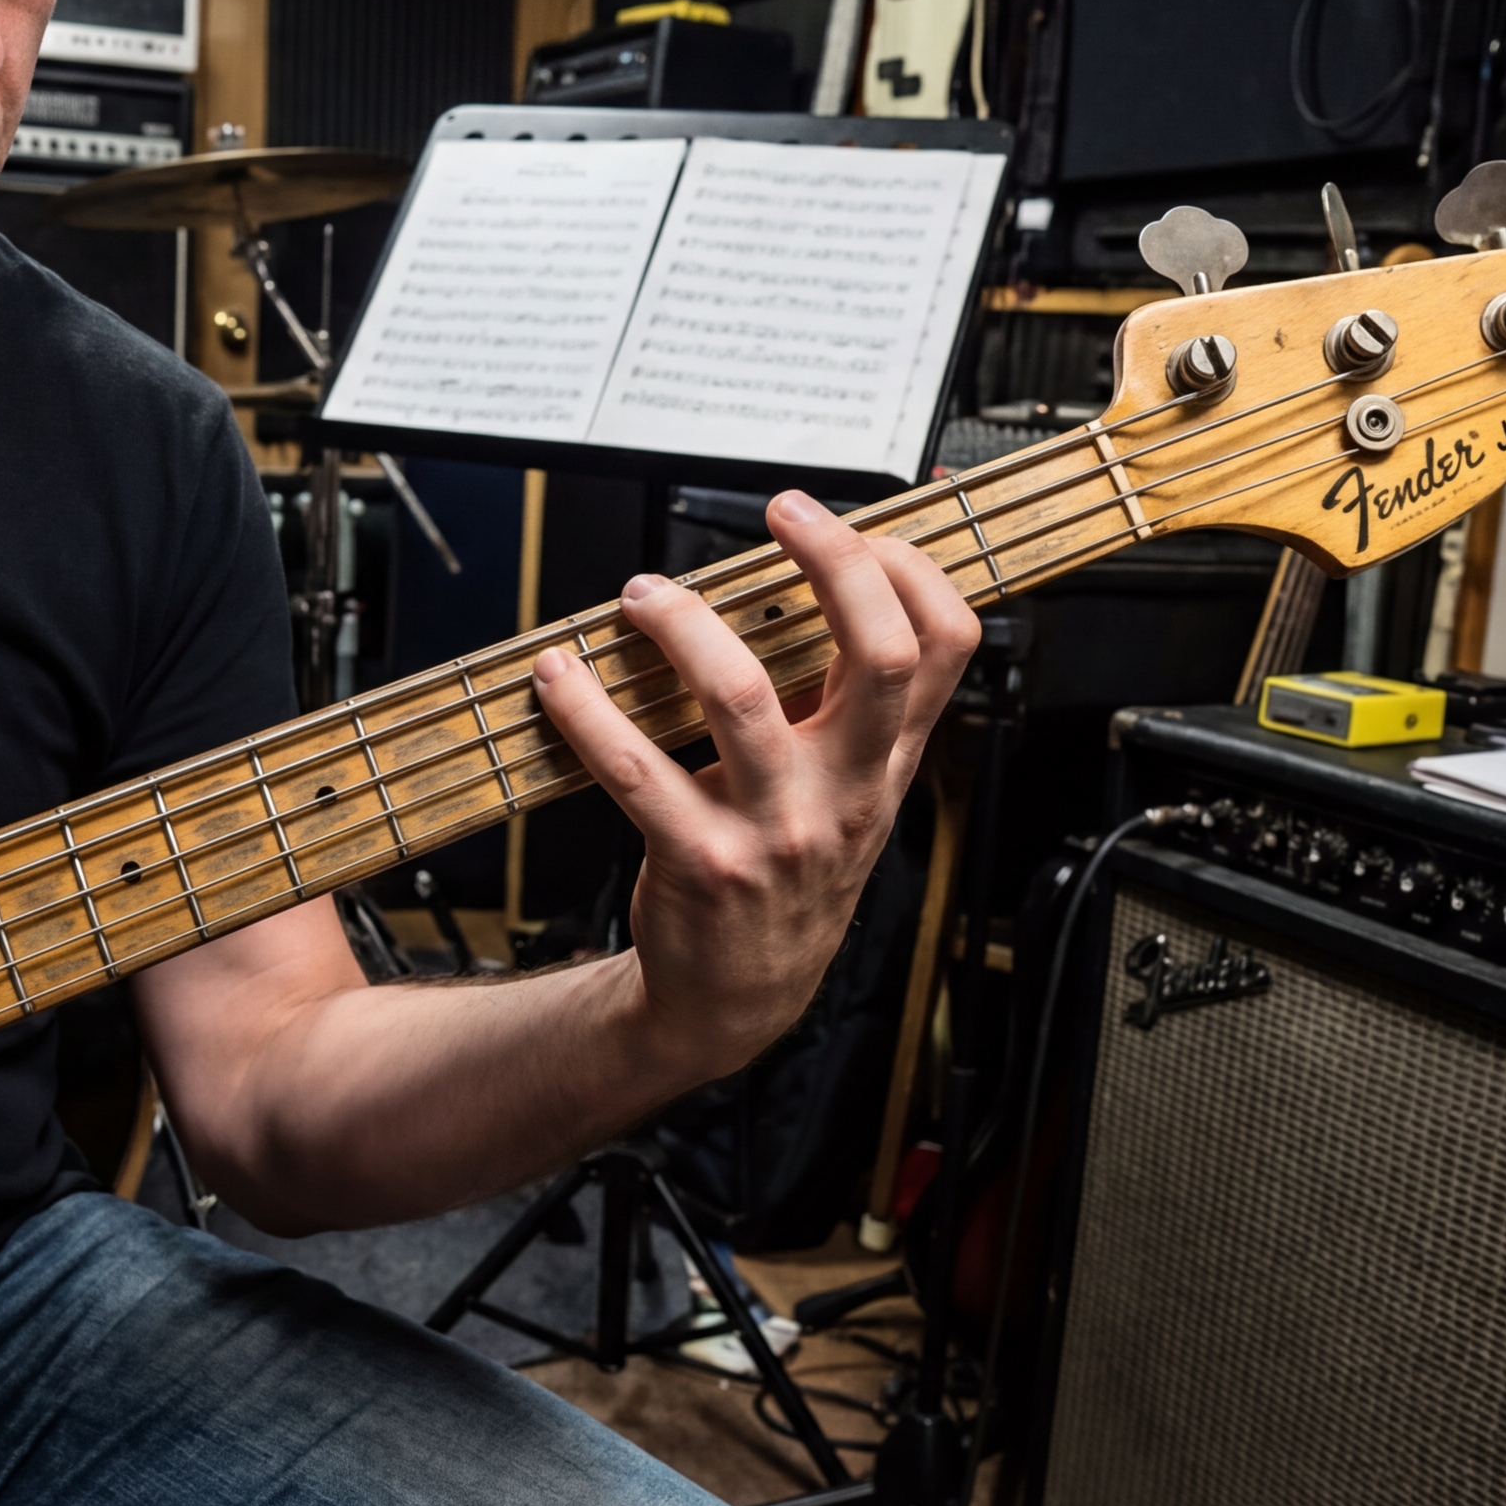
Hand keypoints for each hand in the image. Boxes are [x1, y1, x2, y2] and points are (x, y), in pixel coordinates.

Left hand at [529, 490, 980, 1077]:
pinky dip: (588, 712)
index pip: (945, 647)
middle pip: (877, 654)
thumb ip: (850, 701)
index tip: (859, 526)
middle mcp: (845, 790)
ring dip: (681, 624)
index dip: (913, 570)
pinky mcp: (702, 861)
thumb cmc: (787, 868)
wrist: (739, 993)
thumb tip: (830, 578)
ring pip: (742, 695)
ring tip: (643, 596)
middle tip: (783, 512)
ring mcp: (778, 828)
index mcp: (885, 760)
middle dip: (833, 562)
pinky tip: (561, 680)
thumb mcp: (850, 791)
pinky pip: (638, 771)